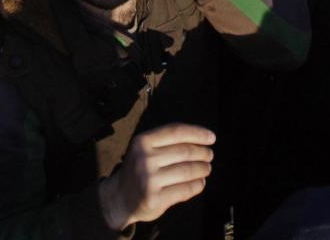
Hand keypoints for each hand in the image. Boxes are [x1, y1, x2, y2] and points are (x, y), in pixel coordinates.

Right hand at [99, 123, 214, 230]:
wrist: (118, 198)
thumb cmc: (138, 169)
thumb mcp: (145, 148)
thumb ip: (167, 141)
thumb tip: (202, 138)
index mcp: (143, 141)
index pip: (176, 132)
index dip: (197, 133)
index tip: (211, 138)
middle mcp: (144, 158)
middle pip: (185, 151)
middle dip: (202, 153)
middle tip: (209, 156)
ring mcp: (149, 180)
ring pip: (187, 170)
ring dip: (202, 169)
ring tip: (206, 169)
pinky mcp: (154, 199)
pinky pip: (185, 189)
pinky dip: (197, 185)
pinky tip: (200, 183)